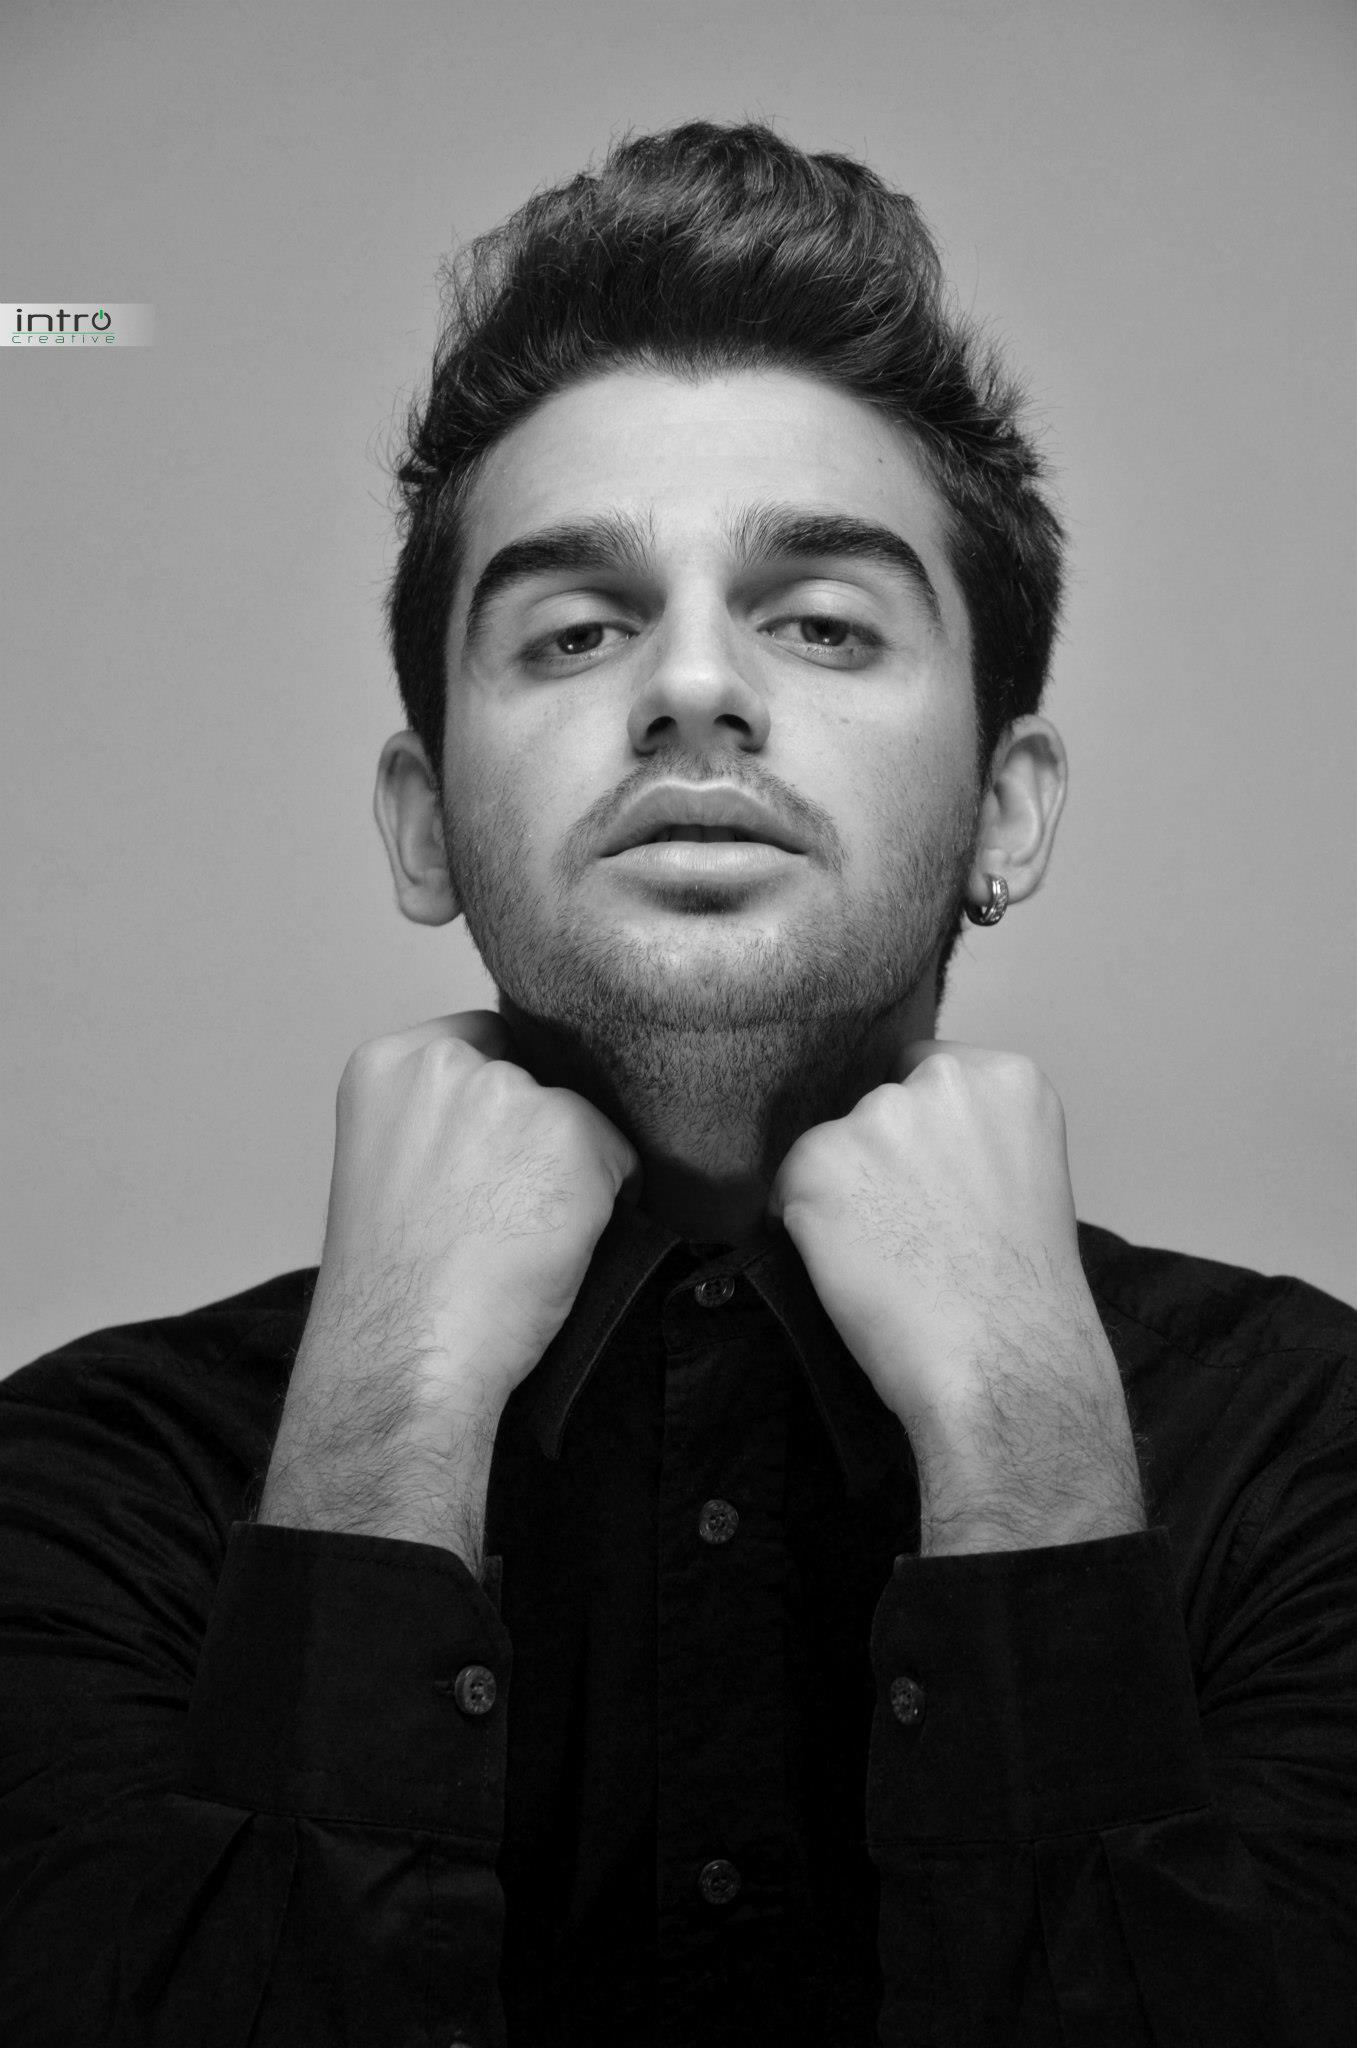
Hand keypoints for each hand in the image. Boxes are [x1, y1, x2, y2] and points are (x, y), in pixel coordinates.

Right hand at [258, 1011, 638, 1562]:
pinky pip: (622, 1159)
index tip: (483, 1161)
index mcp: (388, 1065)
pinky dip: (608, 1203)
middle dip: (535, 1134)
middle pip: (536, 1074)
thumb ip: (439, 1118)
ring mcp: (513, 1092)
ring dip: (573, 1170)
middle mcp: (449, 1062)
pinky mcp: (574, 1134)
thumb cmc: (393, 1291)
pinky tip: (555, 1247)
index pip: (483, 1042)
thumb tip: (514, 1111)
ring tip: (522, 1237)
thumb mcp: (387, 1168)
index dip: (497, 1105)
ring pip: (580, 1116)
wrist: (405, 1356)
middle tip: (502, 1213)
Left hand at [768, 1042, 1144, 1553]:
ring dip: (841, 1195)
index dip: (920, 1137)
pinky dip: (802, 1227)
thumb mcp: (1028, 1179)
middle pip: (874, 1105)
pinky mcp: (817, 1164)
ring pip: (831, 1149)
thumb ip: (971, 1139)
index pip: (925, 1074)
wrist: (1005, 1367)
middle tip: (909, 1230)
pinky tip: (852, 1270)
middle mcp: (940, 1082)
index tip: (932, 1184)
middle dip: (880, 1160)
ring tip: (888, 1259)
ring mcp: (875, 1118)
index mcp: (1006, 1079)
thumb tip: (906, 1145)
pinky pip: (788, 1189)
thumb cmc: (1024, 1298)